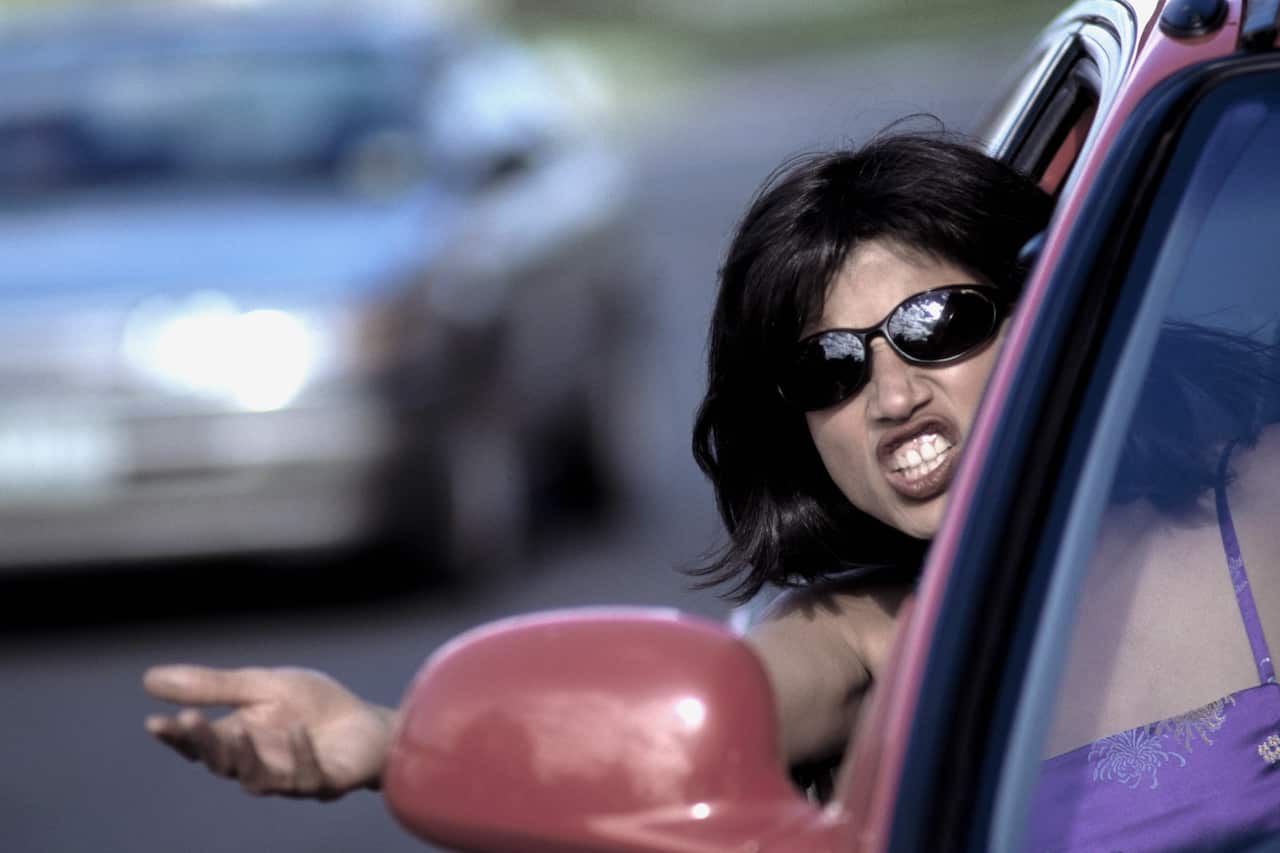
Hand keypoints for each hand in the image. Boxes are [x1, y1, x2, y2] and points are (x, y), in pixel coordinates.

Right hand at [144, 665, 397, 799]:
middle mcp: (258, 764)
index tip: (154, 722)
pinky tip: (297, 731)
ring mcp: (291, 778)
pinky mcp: (325, 784)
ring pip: (257, 780)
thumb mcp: (263, 686)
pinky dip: (300, 756)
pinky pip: (307, 778)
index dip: (177, 736)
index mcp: (239, 739)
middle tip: (188, 721)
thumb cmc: (315, 706)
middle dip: (204, 744)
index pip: (199, 743)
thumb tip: (149, 679)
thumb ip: (214, 686)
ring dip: (246, 757)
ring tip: (241, 731)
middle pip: (222, 763)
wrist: (370, 723)